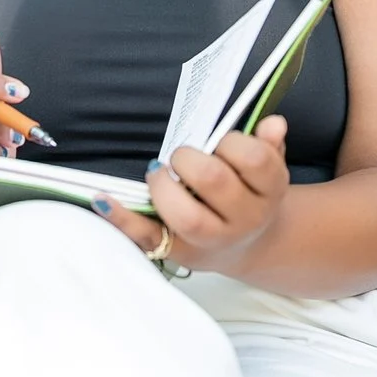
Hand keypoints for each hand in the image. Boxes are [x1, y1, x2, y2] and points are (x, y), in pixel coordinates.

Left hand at [96, 116, 289, 272]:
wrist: (246, 245)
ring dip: (164, 188)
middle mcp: (245, 219)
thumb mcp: (266, 169)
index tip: (219, 141)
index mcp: (269, 191)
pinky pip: (148, 238)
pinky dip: (122, 219)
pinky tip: (103, 199)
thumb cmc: (248, 194)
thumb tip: (273, 123)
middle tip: (180, 157)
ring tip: (157, 174)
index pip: (254, 159)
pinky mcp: (180, 253)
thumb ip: (268, 144)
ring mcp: (213, 240)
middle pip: (215, 181)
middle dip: (190, 159)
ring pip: (188, 217)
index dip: (232, 142)